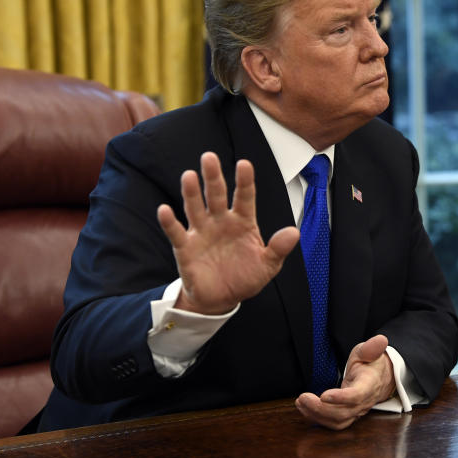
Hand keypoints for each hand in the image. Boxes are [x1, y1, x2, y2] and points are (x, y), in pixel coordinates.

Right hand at [157, 152, 299, 314]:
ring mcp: (202, 232)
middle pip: (217, 195)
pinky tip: (164, 210)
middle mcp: (221, 222)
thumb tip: (294, 233)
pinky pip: (176, 233)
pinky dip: (169, 222)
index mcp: (243, 222)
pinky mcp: (185, 248)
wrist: (222, 299)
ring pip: (195, 208)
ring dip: (191, 193)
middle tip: (209, 157)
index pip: (245, 197)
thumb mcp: (268, 265)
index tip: (244, 164)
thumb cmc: (245, 277)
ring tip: (188, 175)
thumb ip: (278, 248)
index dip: (244, 181)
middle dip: (213, 177)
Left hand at [295, 335, 395, 429]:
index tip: (323, 395)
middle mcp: (363, 402)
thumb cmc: (372, 363)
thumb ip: (372, 347)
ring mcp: (356, 411)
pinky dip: (318, 419)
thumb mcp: (370, 351)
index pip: (356, 395)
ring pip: (337, 421)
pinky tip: (304, 409)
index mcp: (369, 385)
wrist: (382, 378)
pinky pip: (334, 423)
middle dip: (321, 408)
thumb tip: (381, 340)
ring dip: (316, 415)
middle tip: (303, 397)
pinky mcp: (349, 415)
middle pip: (343, 413)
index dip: (340, 398)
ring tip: (301, 402)